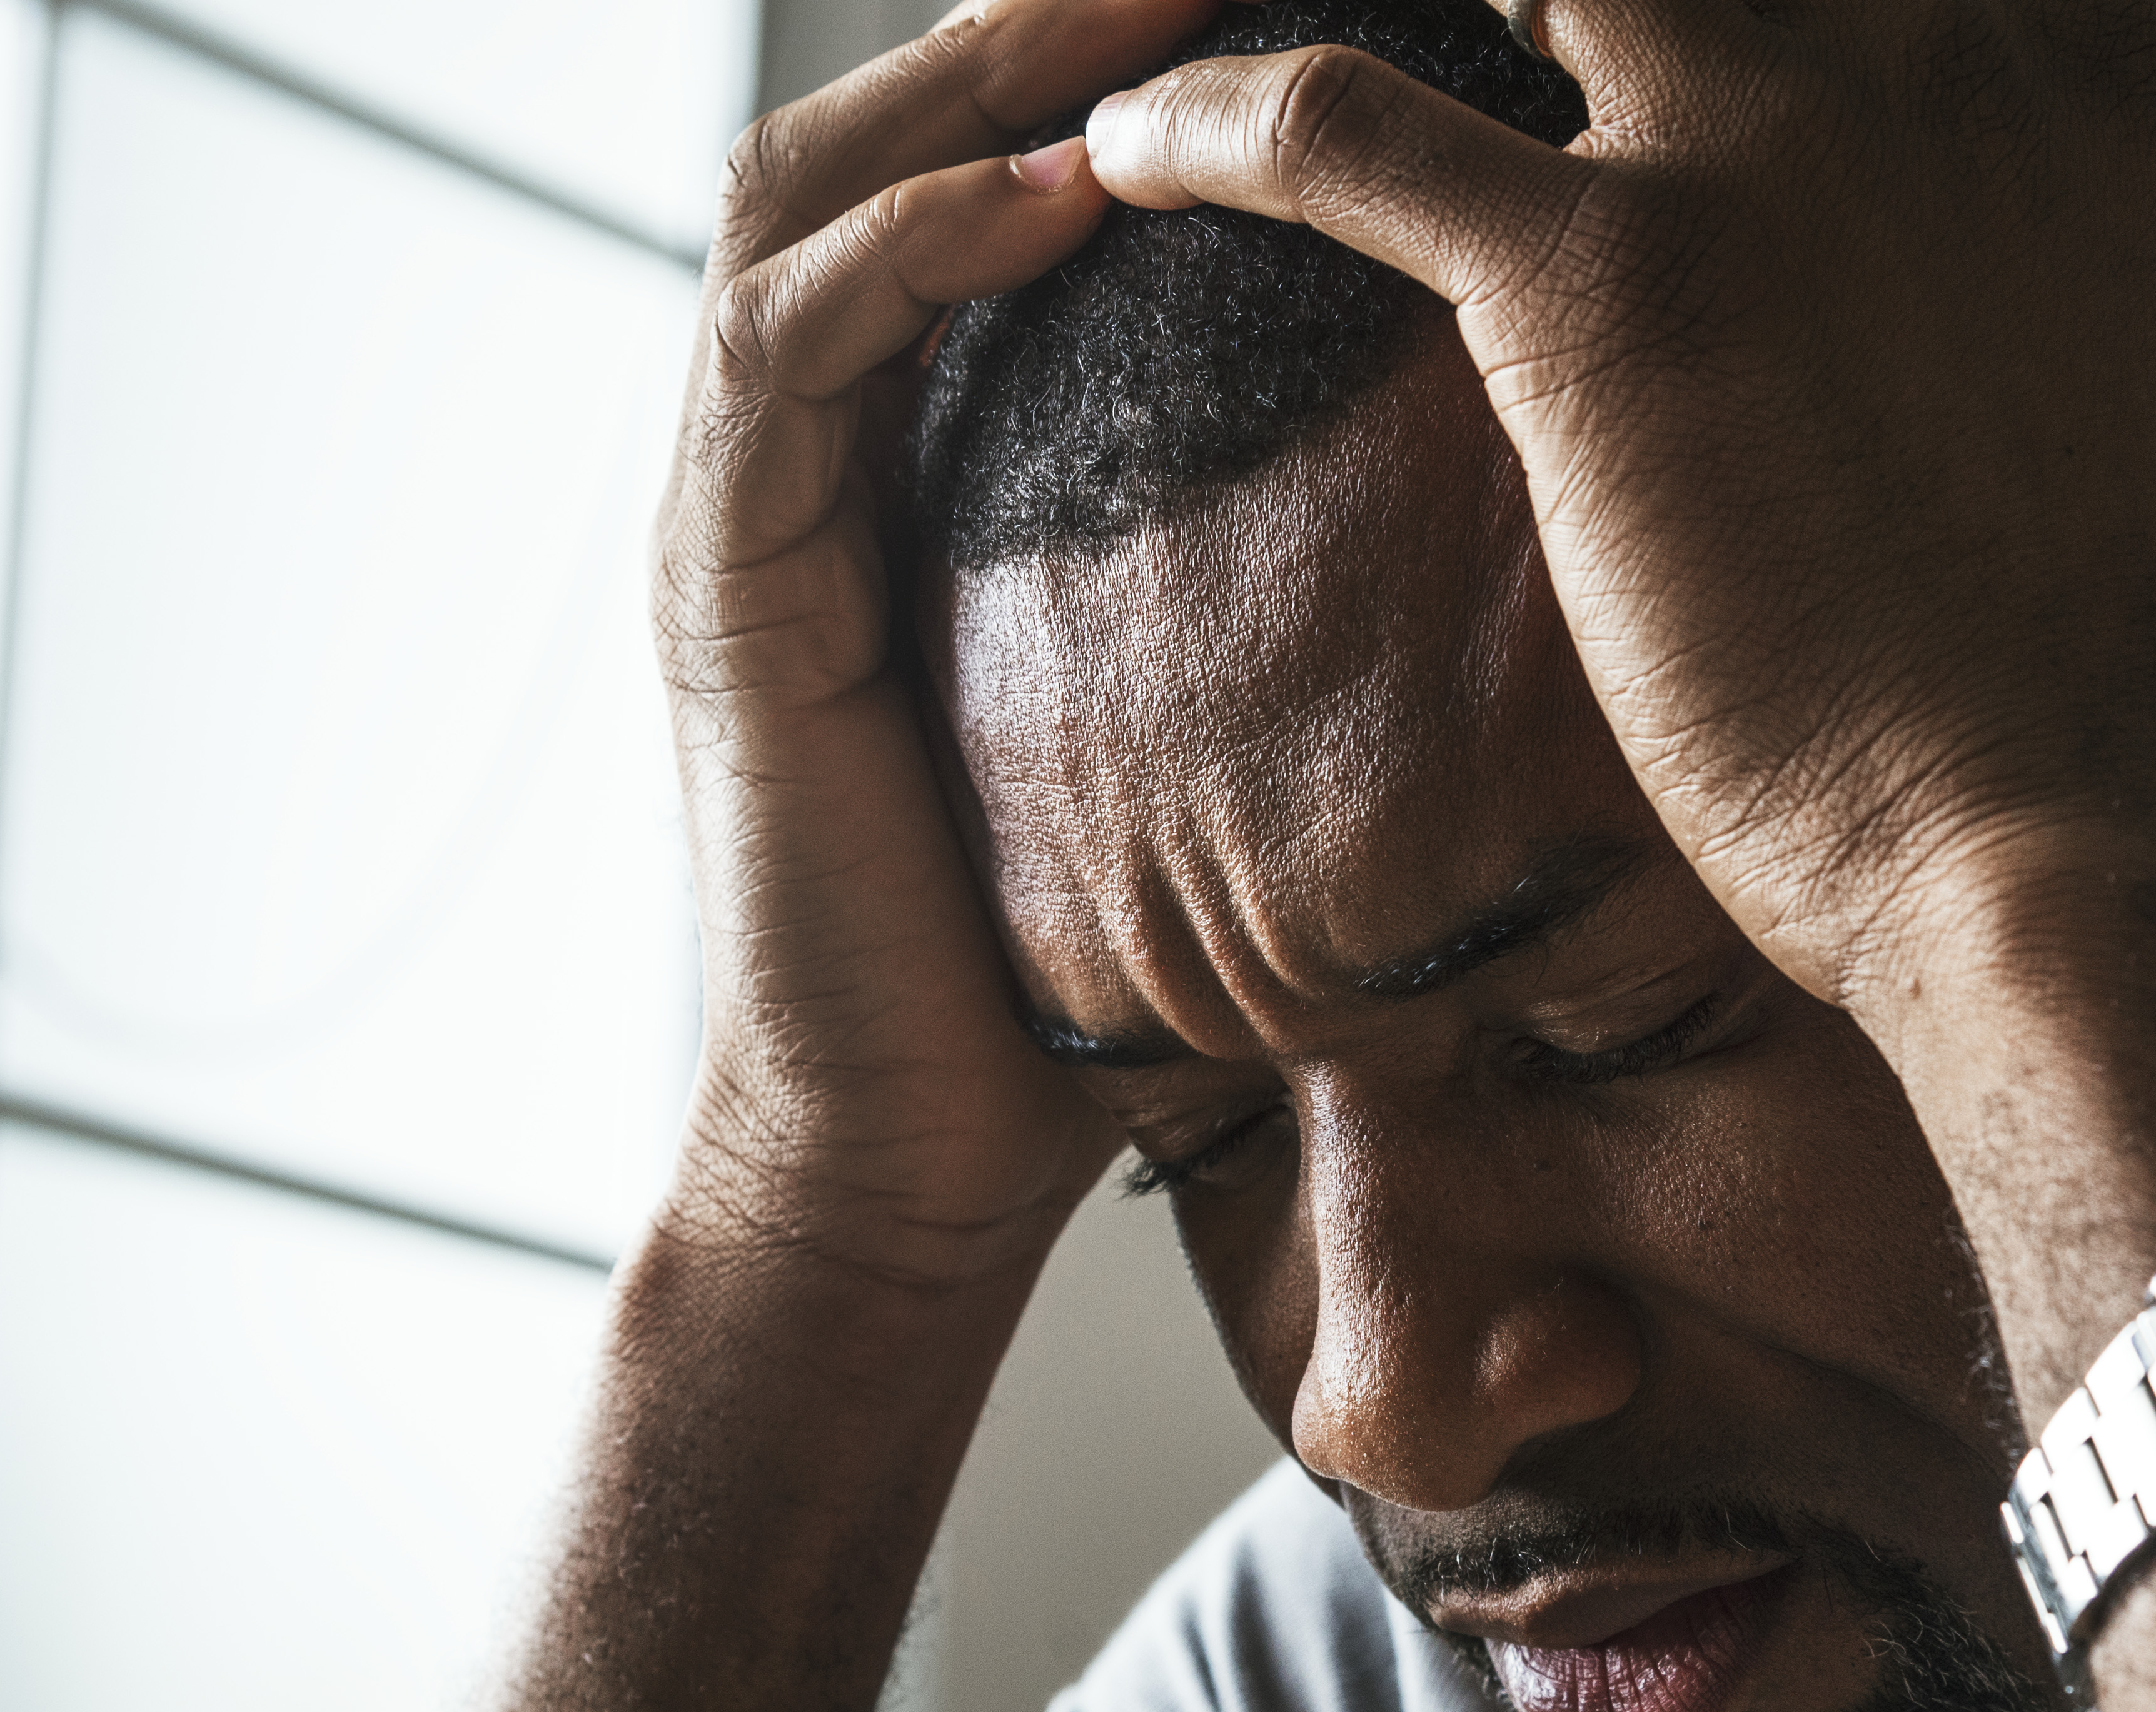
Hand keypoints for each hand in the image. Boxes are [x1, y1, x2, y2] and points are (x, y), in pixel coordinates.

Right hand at [655, 0, 1222, 1280]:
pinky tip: (1054, 194)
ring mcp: (740, 521)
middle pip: (874, 147)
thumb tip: (1433, 532)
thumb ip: (1215, 608)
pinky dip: (910, 252)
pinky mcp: (721, 594)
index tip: (1263, 9)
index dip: (1091, 77)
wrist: (906, 1153)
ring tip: (1140, 10)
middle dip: (1031, 25)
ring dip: (971, 83)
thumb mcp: (1156, 743)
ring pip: (800, 205)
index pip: (962, 199)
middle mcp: (797, 470)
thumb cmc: (1048, 977)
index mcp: (892, 485)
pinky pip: (785, 357)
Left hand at [1082, 0, 2155, 1015]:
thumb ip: (2051, 226)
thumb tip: (1982, 252)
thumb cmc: (2088, 657)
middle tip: (1434, 17)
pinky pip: (1346, 130)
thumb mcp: (2122, 350)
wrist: (2071, 821)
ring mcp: (1769, 140)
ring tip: (1186, 29)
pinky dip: (1214, 124)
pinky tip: (1132, 156)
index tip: (1563, 24)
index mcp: (2053, 51)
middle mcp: (1925, 37)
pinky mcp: (1615, 289)